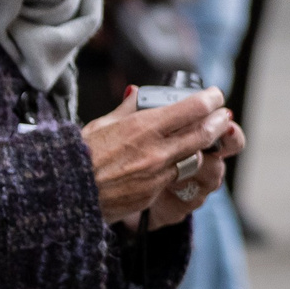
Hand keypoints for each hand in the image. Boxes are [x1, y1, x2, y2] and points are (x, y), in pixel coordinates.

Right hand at [80, 87, 241, 223]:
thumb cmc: (79, 156)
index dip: (209, 100)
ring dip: (200, 148)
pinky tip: (168, 164)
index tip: (216, 95)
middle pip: (202, 134)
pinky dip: (174, 169)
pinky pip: (172, 179)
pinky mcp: (152, 195)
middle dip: (217, 122)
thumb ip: (126, 110)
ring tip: (203, 139)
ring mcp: (156, 175)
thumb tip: (135, 93)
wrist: (65, 195)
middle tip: (223, 115)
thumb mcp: (101, 125)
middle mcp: (155, 151)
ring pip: (192, 158)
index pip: (190, 109)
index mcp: (143, 127)